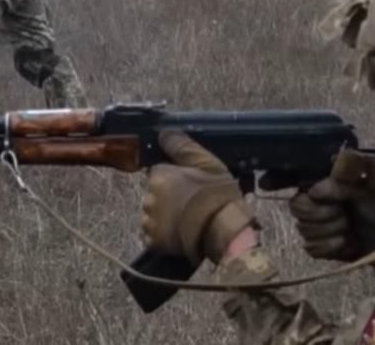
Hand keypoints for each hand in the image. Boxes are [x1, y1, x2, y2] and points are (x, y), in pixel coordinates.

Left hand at [140, 131, 255, 264]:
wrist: (224, 232)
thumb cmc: (217, 196)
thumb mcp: (206, 163)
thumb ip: (182, 146)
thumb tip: (164, 133)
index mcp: (159, 176)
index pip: (159, 171)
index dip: (175, 177)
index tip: (190, 184)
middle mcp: (149, 197)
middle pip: (155, 192)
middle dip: (169, 195)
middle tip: (192, 201)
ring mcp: (150, 221)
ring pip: (153, 213)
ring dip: (165, 214)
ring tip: (189, 218)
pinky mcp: (153, 241)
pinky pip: (154, 233)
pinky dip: (164, 232)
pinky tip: (182, 231)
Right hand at [288, 177, 374, 276]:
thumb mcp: (359, 189)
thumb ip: (335, 186)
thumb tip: (312, 192)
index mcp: (318, 193)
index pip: (297, 203)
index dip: (314, 208)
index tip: (337, 205)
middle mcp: (313, 211)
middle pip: (301, 221)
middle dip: (326, 220)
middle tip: (346, 217)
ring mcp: (316, 231)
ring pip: (307, 237)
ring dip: (332, 233)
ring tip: (349, 229)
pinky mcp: (322, 249)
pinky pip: (313, 250)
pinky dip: (331, 247)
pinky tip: (345, 242)